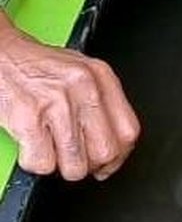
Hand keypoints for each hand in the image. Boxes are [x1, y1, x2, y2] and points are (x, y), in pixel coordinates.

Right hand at [0, 9, 139, 180]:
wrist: (1, 55)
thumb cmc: (37, 66)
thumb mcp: (80, 72)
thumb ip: (101, 102)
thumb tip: (115, 143)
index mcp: (100, 75)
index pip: (128, 131)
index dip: (118, 155)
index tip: (108, 161)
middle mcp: (83, 86)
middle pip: (105, 152)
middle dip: (90, 165)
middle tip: (76, 156)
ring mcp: (57, 102)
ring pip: (75, 166)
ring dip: (60, 165)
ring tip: (51, 146)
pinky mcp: (29, 118)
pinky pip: (43, 164)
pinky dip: (35, 160)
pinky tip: (32, 142)